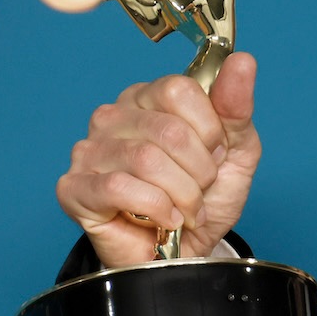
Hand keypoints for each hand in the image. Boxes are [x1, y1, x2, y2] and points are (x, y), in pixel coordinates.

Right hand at [57, 52, 260, 268]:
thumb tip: (242, 60)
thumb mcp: (236, 152)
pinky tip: (163, 220)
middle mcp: (113, 117)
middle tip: (199, 189)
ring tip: (184, 209)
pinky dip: (156, 209)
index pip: (180, 90)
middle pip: (168, 130)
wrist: (185, 254)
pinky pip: (119, 187)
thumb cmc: (204, 200)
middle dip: (200, 170)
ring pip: (146, 160)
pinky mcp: (74, 187)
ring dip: (182, 195)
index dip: (209, 130)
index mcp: (148, 98)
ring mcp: (89, 150)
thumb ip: (236, 107)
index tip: (214, 154)